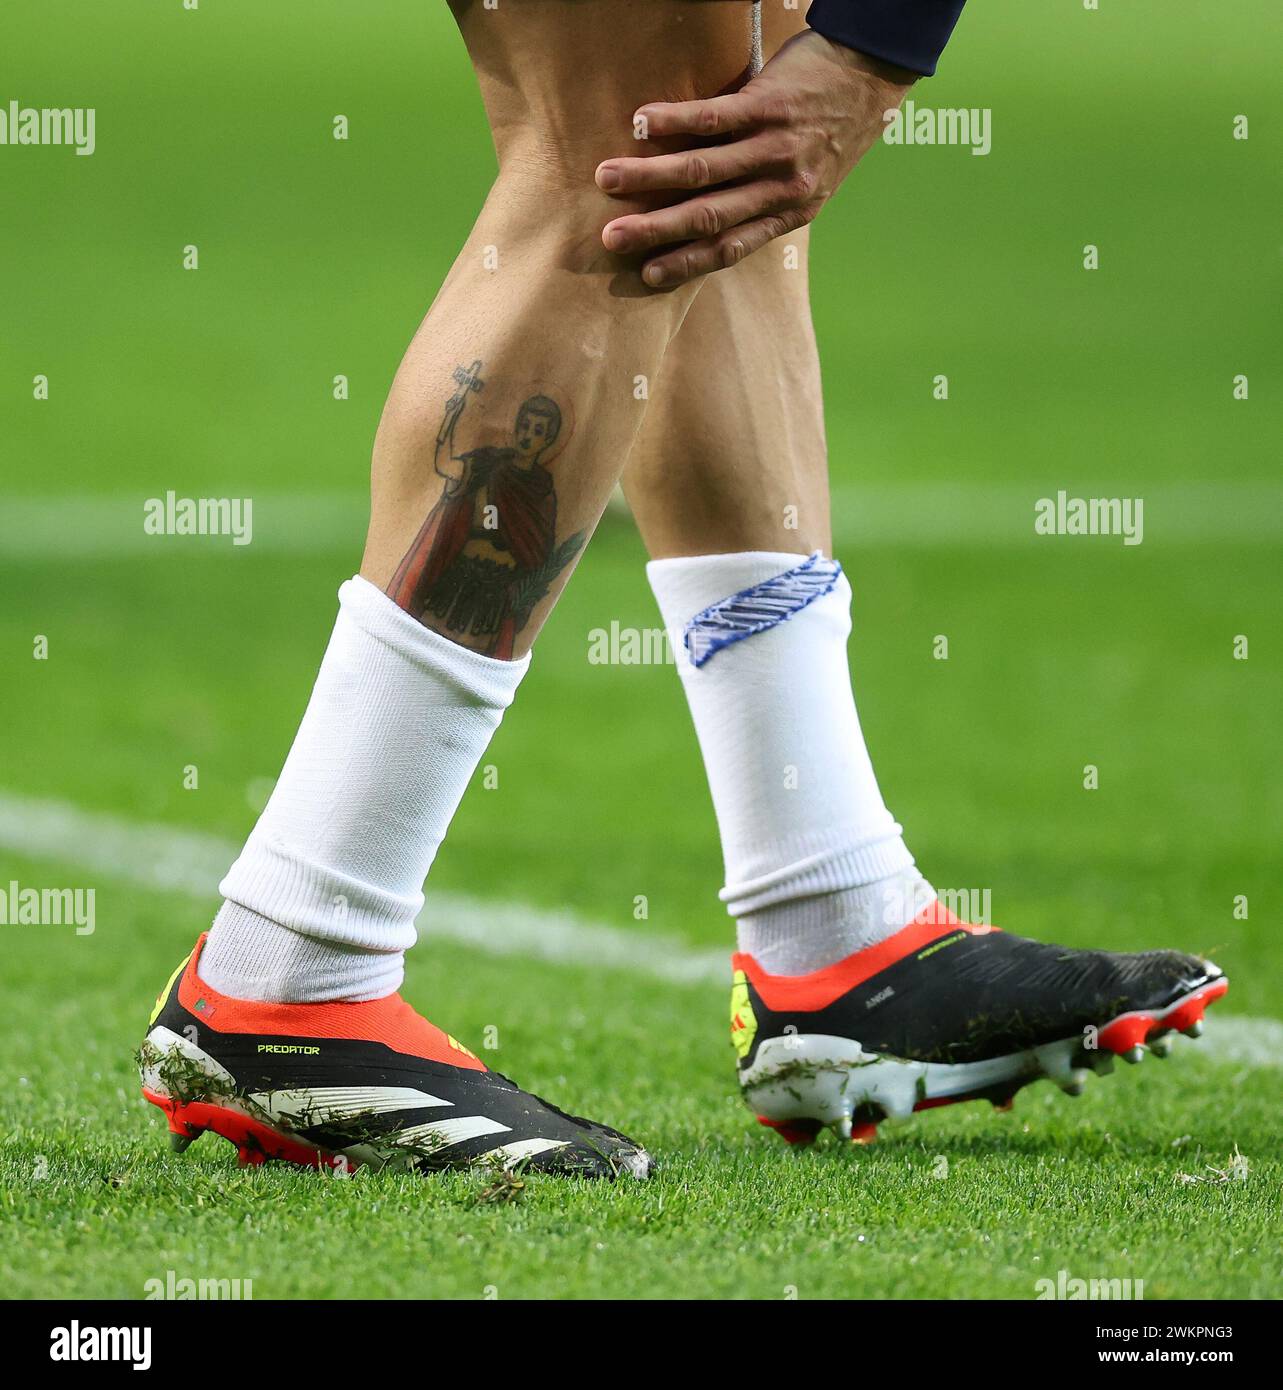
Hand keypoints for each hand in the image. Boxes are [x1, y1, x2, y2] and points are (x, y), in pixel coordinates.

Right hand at [595, 31, 915, 286]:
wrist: (872, 71)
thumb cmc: (833, 127)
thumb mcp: (811, 179)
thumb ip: (766, 199)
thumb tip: (712, 217)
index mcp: (792, 212)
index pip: (730, 246)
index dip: (687, 263)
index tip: (648, 275)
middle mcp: (783, 186)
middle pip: (709, 216)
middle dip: (656, 231)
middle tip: (612, 239)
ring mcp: (776, 146)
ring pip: (703, 170)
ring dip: (650, 176)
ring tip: (607, 178)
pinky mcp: (769, 104)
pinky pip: (712, 117)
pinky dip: (672, 121)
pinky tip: (640, 124)